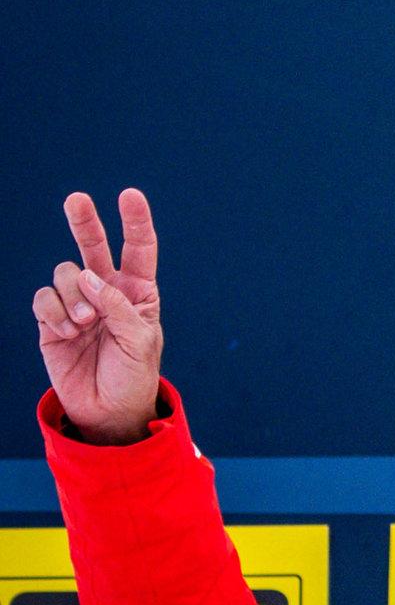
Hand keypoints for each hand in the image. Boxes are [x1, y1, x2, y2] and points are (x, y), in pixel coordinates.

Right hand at [34, 190, 162, 446]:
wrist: (108, 409)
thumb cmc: (134, 373)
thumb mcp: (140, 340)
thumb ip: (118, 306)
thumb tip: (88, 276)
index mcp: (138, 291)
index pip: (138, 249)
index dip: (134, 221)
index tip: (129, 195)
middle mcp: (106, 291)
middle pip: (94, 247)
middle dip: (85, 222)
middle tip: (77, 199)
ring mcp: (77, 304)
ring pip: (65, 274)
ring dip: (73, 295)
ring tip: (84, 324)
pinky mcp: (52, 320)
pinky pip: (44, 299)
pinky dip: (54, 312)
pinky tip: (67, 333)